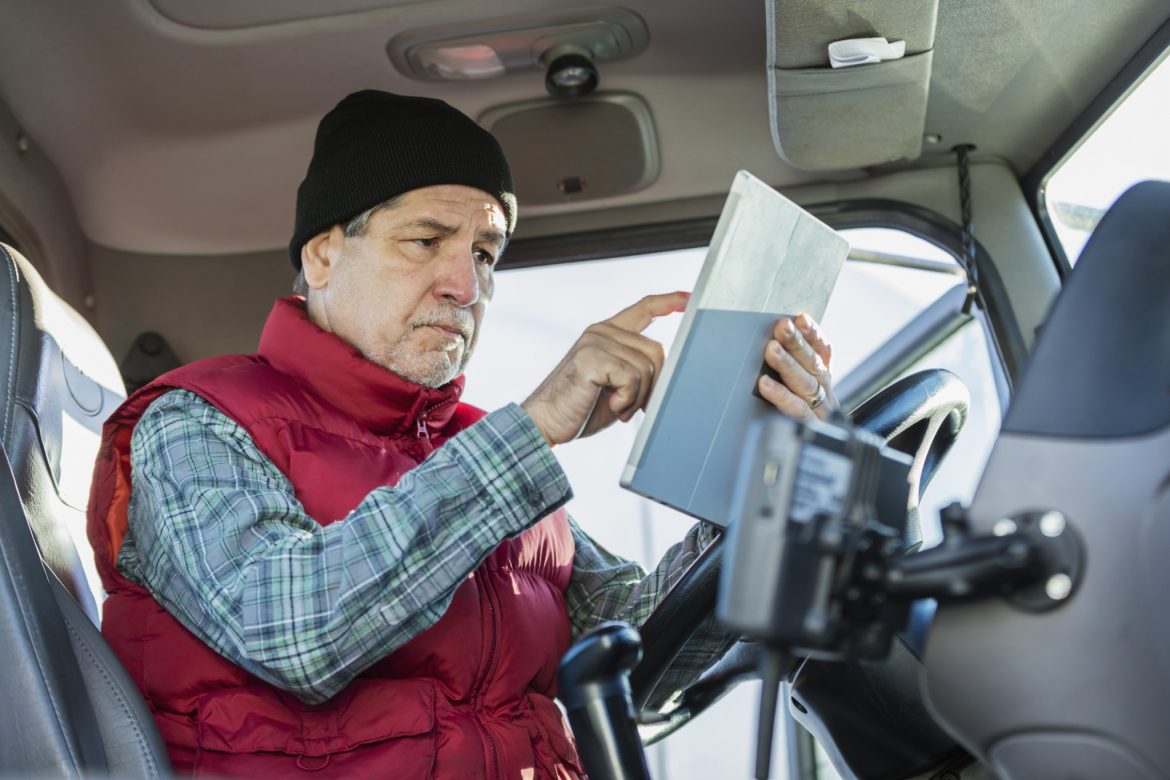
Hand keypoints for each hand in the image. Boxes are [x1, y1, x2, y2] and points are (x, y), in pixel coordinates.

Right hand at [522, 292, 688, 446]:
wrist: (546, 422)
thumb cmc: (581, 408)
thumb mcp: (615, 384)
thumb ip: (637, 370)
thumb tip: (668, 371)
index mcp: (607, 333)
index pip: (643, 308)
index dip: (668, 302)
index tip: (689, 298)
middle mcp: (602, 331)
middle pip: (656, 350)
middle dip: (652, 385)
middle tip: (630, 406)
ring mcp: (595, 341)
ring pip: (646, 367)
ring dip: (636, 397)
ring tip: (616, 407)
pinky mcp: (591, 357)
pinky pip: (631, 378)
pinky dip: (626, 400)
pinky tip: (610, 406)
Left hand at [756, 313, 838, 421]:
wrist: (824, 460)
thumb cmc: (801, 420)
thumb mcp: (801, 393)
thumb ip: (792, 371)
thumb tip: (769, 343)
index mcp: (825, 381)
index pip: (824, 352)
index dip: (814, 335)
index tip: (800, 318)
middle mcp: (826, 394)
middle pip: (813, 365)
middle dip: (797, 344)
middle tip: (782, 327)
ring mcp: (820, 413)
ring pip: (807, 385)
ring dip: (788, 365)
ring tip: (772, 349)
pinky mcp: (809, 431)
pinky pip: (796, 411)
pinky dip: (780, 396)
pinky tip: (765, 384)